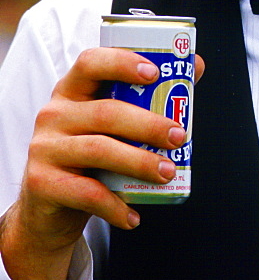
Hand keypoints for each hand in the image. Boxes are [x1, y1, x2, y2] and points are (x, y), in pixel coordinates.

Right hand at [4, 47, 205, 253]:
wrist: (46, 209)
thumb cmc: (89, 157)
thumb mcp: (110, 124)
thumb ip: (147, 96)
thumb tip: (195, 66)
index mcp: (72, 90)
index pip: (91, 63)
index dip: (122, 63)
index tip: (155, 73)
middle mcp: (53, 114)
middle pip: (105, 112)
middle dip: (148, 124)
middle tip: (180, 137)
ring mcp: (44, 148)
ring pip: (98, 150)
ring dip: (139, 162)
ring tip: (167, 173)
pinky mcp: (42, 183)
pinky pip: (86, 193)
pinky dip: (115, 206)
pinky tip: (134, 216)